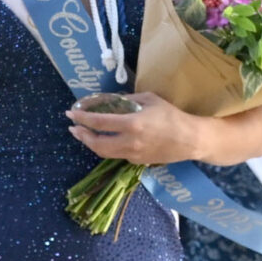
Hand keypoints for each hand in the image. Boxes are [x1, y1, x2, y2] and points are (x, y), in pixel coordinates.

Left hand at [66, 90, 214, 167]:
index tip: (71, 114)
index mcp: (132, 124)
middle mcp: (129, 142)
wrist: (190, 139)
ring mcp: (133, 154)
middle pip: (96, 144)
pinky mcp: (137, 161)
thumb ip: (129, 100)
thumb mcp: (150, 99)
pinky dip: (107, 147)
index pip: (99, 123)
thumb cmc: (172, 115)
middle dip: (82, 136)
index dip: (82, 118)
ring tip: (84, 135)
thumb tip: (112, 100)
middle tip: (73, 128)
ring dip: (91, 144)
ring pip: (104, 153)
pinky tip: (106, 140)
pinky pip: (117, 154)